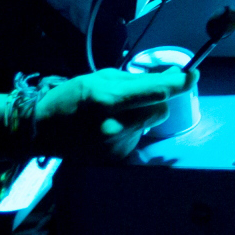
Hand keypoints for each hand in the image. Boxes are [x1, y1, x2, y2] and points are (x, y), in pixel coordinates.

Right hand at [33, 68, 185, 159]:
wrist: (41, 130)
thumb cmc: (71, 98)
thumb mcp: (100, 78)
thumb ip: (136, 79)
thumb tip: (171, 75)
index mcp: (108, 99)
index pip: (157, 91)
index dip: (180, 82)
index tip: (193, 75)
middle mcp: (114, 125)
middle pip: (160, 110)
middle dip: (155, 101)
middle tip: (136, 97)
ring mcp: (114, 146)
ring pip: (149, 125)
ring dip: (142, 117)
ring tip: (115, 115)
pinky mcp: (114, 159)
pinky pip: (138, 140)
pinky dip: (132, 132)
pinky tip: (111, 130)